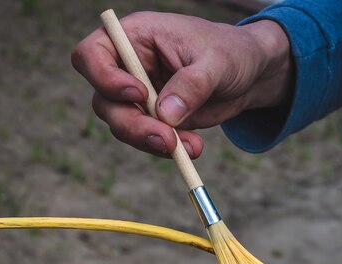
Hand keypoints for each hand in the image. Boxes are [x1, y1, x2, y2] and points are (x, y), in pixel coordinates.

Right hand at [71, 11, 291, 157]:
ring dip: (151, 141)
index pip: (91, 54)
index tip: (139, 94)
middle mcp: (129, 66)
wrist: (250, 75)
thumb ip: (192, 84)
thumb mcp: (218, 62)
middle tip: (167, 140)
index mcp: (137, 36)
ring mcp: (138, 95)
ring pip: (121, 124)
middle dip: (133, 124)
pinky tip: (193, 148)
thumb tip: (165, 115)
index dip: (104, 78)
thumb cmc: (233, 53)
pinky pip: (144, 138)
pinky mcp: (153, 118)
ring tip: (192, 147)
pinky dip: (165, 148)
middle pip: (103, 100)